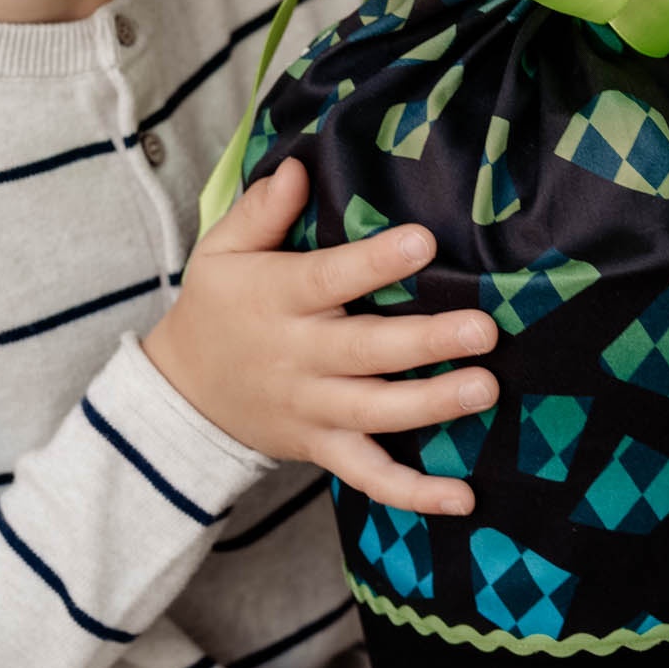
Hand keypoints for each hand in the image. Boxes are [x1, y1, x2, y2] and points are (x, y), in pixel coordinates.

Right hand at [143, 159, 497, 516]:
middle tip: (482, 329)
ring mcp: (312, 409)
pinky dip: (414, 494)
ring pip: (375, 413)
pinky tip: (464, 499)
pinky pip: (369, 477)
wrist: (182, 395)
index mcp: (276, 300)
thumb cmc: (216, 308)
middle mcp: (298, 358)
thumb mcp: (221, 251)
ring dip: (433, 405)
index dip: (375, 264)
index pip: (329, 280)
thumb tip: (299, 168)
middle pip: (365, 352)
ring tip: (486, 389)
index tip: (423, 243)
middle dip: (425, 342)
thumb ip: (260, 211)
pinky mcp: (321, 449)